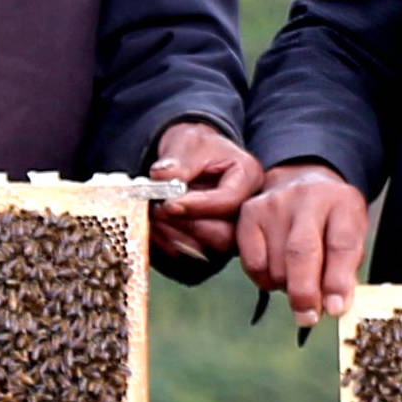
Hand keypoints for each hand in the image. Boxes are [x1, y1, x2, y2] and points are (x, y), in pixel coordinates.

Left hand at [145, 120, 256, 264]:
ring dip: (177, 239)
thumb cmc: (195, 147)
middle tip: (158, 212)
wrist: (191, 157)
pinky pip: (197, 258)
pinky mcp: (214, 244)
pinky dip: (172, 247)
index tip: (168, 203)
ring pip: (212, 251)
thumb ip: (178, 161)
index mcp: (248, 177)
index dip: (198, 206)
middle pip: (227, 234)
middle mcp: (246, 209)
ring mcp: (232, 230)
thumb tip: (162, 176)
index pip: (229, 201)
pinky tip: (155, 230)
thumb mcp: (188, 143)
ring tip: (153, 220)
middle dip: (188, 226)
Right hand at [234, 163, 373, 321]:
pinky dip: (265, 279)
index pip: (341, 245)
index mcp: (343, 203)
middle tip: (308, 317)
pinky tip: (277, 274)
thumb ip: (346, 269)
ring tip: (298, 284)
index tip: (334, 310)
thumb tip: (334, 307)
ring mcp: (274, 203)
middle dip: (304, 293)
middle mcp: (307, 197)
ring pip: (276, 263)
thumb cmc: (333, 219)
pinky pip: (253, 262)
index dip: (337, 282)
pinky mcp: (249, 213)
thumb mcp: (352, 235)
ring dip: (286, 287)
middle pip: (301, 252)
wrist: (304, 181)